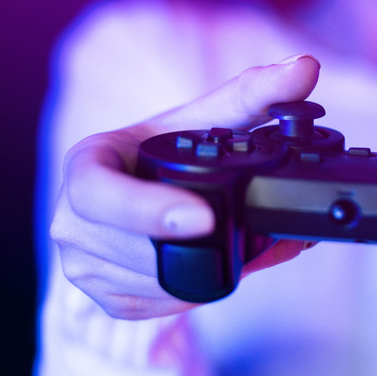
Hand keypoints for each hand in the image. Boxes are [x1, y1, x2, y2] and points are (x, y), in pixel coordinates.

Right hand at [49, 54, 320, 319]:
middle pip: (134, 250)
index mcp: (85, 166)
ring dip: (202, 273)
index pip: (97, 194)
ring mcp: (84, 265)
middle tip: (253, 239)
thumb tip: (305, 68)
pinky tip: (211, 269)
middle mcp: (71, 220)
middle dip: (197, 247)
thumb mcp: (200, 121)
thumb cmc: (162, 154)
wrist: (140, 195)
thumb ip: (253, 94)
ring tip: (239, 250)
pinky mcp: (106, 298)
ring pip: (151, 285)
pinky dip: (193, 293)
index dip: (147, 209)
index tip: (204, 218)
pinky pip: (155, 306)